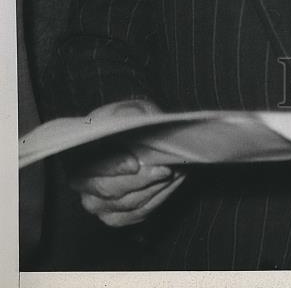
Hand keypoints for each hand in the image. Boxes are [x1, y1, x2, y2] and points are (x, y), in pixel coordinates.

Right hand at [68, 99, 185, 226]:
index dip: (112, 166)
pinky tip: (172, 182)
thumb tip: (132, 119)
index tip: (134, 164)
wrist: (137, 138)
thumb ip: (128, 113)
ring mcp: (97, 203)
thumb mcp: (130, 110)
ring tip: (176, 170)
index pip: (89, 166)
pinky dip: (159, 197)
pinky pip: (138, 214)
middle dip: (140, 180)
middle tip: (165, 169)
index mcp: (78, 153)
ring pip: (127, 203)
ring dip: (155, 187)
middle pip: (109, 190)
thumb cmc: (131, 122)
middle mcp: (82, 182)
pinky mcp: (115, 216)